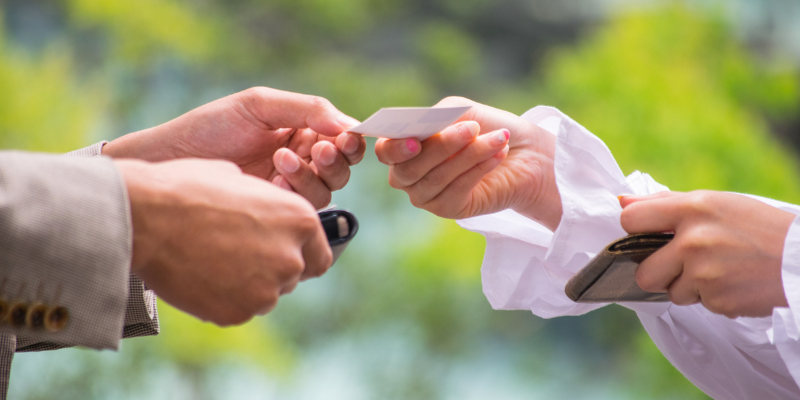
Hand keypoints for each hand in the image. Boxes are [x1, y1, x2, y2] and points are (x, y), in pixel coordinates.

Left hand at [104, 87, 366, 208]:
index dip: (349, 141)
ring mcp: (287, 190)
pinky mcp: (274, 214)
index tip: (341, 138)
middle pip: (340, 169)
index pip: (342, 139)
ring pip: (325, 192)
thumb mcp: (258, 106)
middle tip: (314, 152)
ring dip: (309, 178)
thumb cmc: (210, 128)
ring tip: (279, 164)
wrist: (170, 163)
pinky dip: (292, 197)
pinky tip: (270, 186)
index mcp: (301, 131)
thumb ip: (306, 109)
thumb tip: (348, 124)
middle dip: (332, 161)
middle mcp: (300, 161)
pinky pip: (301, 212)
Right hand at [116, 158, 331, 325]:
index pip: (320, 255)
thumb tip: (266, 212)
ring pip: (265, 296)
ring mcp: (266, 290)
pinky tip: (199, 276)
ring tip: (212, 262)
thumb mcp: (239, 180)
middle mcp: (291, 258)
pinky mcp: (237, 313)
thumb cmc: (188, 188)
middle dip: (271, 268)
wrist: (146, 216)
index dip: (301, 255)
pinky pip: (237, 310)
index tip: (282, 253)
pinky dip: (223, 299)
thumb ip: (266, 205)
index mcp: (301, 220)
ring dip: (248, 285)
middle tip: (237, 255)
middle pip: (293, 276)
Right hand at [374, 97, 561, 230]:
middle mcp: (409, 174)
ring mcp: (425, 195)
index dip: (396, 148)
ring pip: (436, 178)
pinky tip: (498, 154)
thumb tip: (428, 130)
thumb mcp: (462, 111)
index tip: (416, 140)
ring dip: (468, 155)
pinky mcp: (448, 209)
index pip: (386, 151)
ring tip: (497, 138)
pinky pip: (456, 190)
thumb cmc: (488, 128)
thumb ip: (440, 115)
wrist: (525, 154)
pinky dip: (478, 169)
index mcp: (405, 146)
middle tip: (471, 128)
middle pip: (409, 168)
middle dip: (441, 146)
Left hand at [620, 191, 795, 317]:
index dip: (633, 231)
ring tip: (718, 271)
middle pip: (643, 271)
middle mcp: (693, 239)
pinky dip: (712, 297)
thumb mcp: (715, 203)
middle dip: (658, 274)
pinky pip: (698, 304)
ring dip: (688, 287)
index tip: (644, 237)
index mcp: (692, 208)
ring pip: (671, 292)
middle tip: (681, 265)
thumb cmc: (757, 226)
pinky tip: (733, 283)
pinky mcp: (717, 299)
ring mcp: (704, 272)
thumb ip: (666, 203)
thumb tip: (621, 201)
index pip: (631, 219)